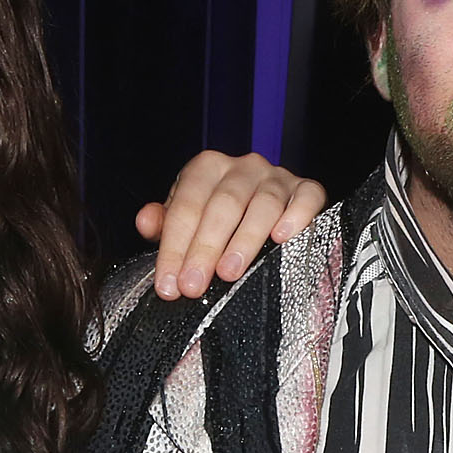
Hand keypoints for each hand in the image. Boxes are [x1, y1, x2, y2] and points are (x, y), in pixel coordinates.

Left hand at [135, 151, 330, 298]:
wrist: (269, 209)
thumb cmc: (219, 219)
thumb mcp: (187, 220)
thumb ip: (164, 222)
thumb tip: (145, 222)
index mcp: (207, 168)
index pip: (186, 206)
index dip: (174, 246)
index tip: (169, 284)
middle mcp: (243, 167)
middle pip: (223, 205)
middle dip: (205, 248)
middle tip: (194, 285)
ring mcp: (278, 177)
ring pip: (262, 204)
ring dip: (244, 240)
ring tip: (229, 273)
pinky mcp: (308, 190)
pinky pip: (306, 198)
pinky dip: (295, 216)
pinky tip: (282, 238)